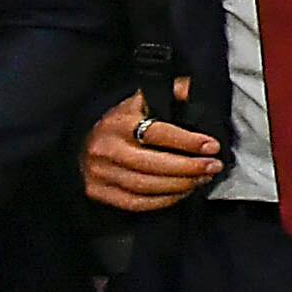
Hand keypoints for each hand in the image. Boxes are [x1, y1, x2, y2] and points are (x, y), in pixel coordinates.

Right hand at [82, 80, 219, 212]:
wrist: (79, 140)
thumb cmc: (117, 121)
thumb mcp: (139, 100)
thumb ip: (169, 93)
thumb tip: (194, 90)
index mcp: (120, 122)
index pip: (158, 133)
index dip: (189, 141)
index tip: (212, 145)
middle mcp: (108, 147)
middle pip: (154, 164)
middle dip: (190, 168)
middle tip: (213, 166)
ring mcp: (101, 171)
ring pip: (147, 185)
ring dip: (181, 185)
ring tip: (202, 178)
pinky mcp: (98, 191)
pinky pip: (136, 202)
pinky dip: (164, 200)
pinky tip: (182, 192)